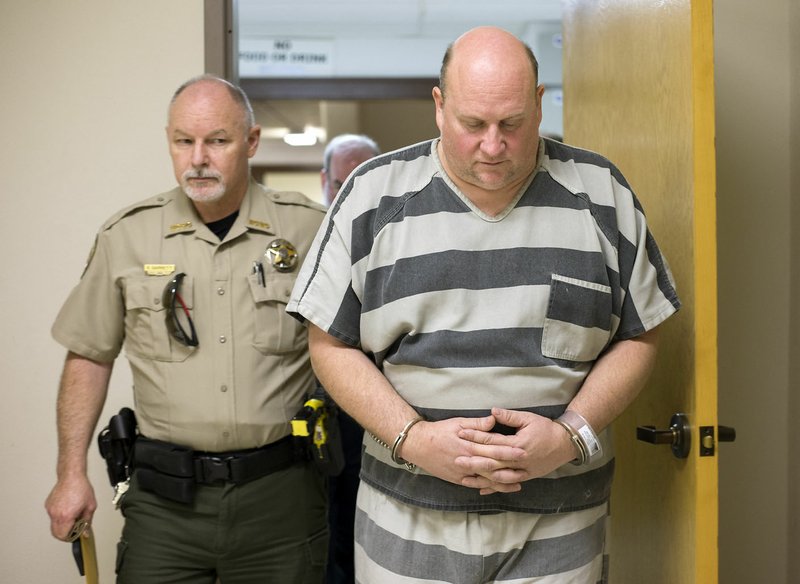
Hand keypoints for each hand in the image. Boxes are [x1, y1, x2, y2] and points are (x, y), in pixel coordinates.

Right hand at [45, 474, 96, 540]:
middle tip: (74, 529)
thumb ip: (87, 522)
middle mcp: (55, 514)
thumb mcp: (90, 506)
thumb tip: (85, 532)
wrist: (71, 476)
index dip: (70, 538)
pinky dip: (59, 517)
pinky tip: (67, 509)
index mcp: (66, 516)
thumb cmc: (81, 488)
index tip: (76, 535)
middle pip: (56, 533)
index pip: (63, 536)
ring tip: (72, 516)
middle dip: (65, 534)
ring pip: (53, 525)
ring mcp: (50, 510)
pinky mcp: (48, 505)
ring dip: (62, 525)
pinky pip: (52, 516)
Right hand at [401, 415, 526, 493]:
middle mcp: (468, 461)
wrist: (418, 445)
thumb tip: (493, 420)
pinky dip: (488, 487)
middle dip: (511, 468)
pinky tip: (498, 488)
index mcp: (469, 446)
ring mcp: (463, 473)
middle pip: (493, 466)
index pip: (493, 449)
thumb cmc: (438, 431)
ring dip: (503, 482)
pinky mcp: (457, 479)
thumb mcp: (457, 422)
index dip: (509, 451)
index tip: (523, 451)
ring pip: (486, 479)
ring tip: (518, 482)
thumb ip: (477, 424)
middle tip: (527, 469)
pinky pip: (476, 485)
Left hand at [455, 407, 575, 494]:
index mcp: (518, 444)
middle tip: (456, 459)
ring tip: (464, 477)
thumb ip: (510, 416)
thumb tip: (492, 412)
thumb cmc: (546, 429)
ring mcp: (522, 471)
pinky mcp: (525, 477)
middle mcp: (519, 460)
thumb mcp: (529, 418)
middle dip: (473, 460)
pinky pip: (507, 484)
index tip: (461, 433)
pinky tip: (481, 490)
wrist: (565, 444)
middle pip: (492, 462)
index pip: (492, 441)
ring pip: (498, 477)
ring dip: (481, 478)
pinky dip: (494, 488)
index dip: (476, 436)